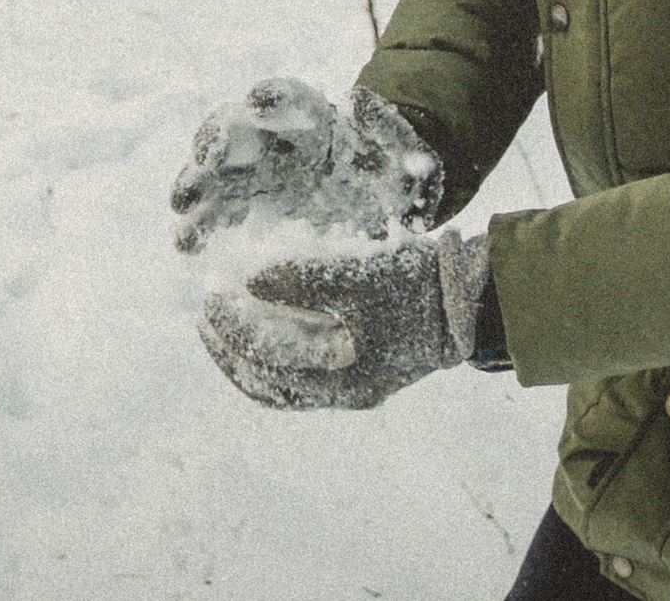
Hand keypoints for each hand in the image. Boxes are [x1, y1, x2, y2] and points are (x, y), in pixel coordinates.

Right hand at [170, 80, 442, 254]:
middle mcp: (277, 136)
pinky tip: (188, 242)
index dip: (273, 94)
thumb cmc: (397, 175)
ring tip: (180, 207)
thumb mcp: (406, 153)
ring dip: (195, 183)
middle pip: (237, 126)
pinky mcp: (251, 202)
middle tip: (205, 159)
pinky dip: (201, 223)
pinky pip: (218, 210)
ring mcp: (259, 169)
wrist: (385, 209)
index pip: (289, 96)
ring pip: (216, 170)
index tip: (260, 100)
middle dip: (217, 138)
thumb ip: (385, 127)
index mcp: (315, 115)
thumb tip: (356, 96)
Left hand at [200, 228, 492, 409]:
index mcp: (343, 375)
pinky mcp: (355, 383)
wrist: (465, 304)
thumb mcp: (358, 274)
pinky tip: (256, 342)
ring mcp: (349, 394)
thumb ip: (303, 279)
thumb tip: (249, 284)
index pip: (268, 354)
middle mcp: (342, 395)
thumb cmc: (416, 282)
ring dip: (243, 364)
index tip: (212, 289)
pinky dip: (270, 368)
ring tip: (217, 332)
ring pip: (279, 393)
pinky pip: (299, 387)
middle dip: (227, 348)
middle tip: (204, 311)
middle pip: (266, 384)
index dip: (233, 322)